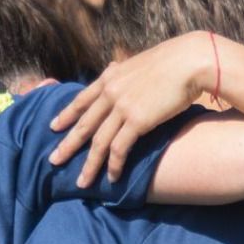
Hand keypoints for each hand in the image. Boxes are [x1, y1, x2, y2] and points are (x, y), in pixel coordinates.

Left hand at [49, 31, 218, 186]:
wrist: (190, 61)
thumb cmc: (173, 61)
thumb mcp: (140, 63)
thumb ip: (125, 72)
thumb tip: (118, 70)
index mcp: (110, 77)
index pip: (82, 99)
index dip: (66, 115)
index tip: (53, 126)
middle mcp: (111, 92)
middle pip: (83, 124)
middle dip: (67, 145)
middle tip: (54, 161)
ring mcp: (122, 107)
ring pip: (98, 142)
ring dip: (90, 165)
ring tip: (82, 182)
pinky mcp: (137, 121)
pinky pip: (119, 149)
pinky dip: (114, 165)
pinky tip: (112, 178)